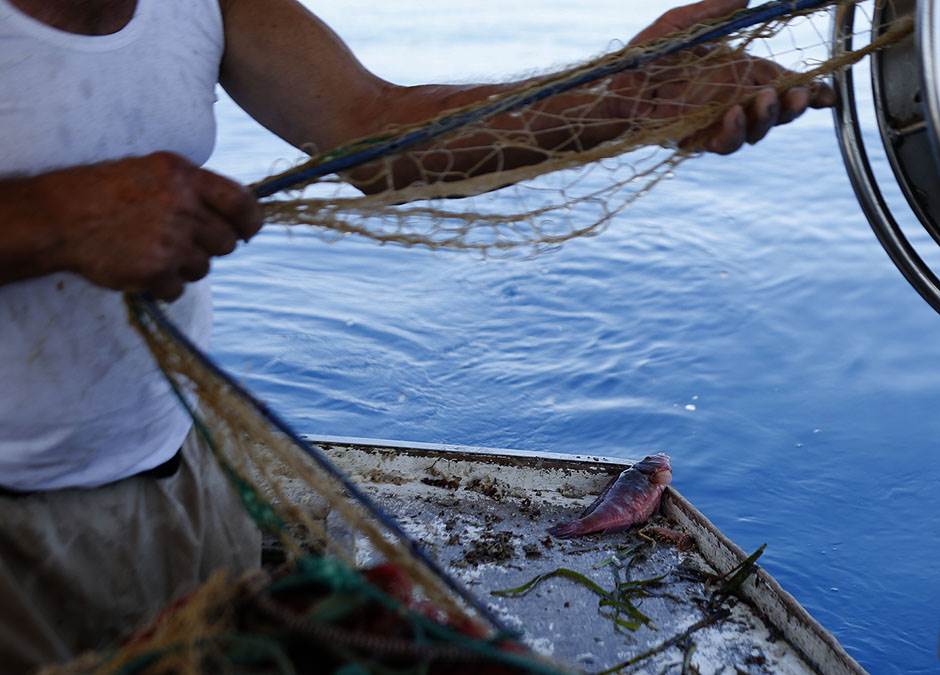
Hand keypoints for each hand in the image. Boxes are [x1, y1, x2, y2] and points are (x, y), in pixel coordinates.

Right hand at [39, 152, 261, 299]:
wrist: (58, 217)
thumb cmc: (107, 193)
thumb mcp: (154, 172)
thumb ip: (195, 189)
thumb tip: (240, 214)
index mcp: (184, 176)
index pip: (242, 203)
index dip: (250, 222)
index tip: (246, 231)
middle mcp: (182, 206)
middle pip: (226, 242)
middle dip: (210, 246)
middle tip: (180, 241)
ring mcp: (170, 239)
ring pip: (204, 268)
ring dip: (183, 266)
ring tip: (152, 250)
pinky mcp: (155, 269)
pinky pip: (178, 289)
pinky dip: (162, 286)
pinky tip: (139, 267)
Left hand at [620, 0, 835, 153]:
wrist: (611, 87)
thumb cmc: (645, 56)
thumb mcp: (681, 25)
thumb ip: (714, 11)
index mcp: (739, 74)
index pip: (783, 85)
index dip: (809, 92)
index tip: (828, 94)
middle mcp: (733, 101)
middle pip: (775, 112)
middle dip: (792, 107)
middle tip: (797, 96)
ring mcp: (715, 123)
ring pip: (754, 131)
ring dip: (765, 119)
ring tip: (765, 101)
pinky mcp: (694, 141)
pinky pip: (721, 143)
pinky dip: (732, 132)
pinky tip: (732, 116)